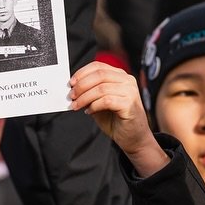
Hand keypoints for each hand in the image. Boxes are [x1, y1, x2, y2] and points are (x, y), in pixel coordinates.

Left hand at [67, 61, 167, 175]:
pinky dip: (94, 106)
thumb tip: (73, 89)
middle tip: (72, 96)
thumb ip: (90, 93)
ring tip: (77, 106)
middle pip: (99, 75)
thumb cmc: (117, 120)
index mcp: (120, 76)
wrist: (133, 137)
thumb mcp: (100, 102)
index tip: (71, 83)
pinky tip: (89, 112)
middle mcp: (127, 81)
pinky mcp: (130, 104)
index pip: (98, 66)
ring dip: (84, 97)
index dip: (82, 73)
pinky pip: (106, 101)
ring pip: (101, 88)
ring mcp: (130, 92)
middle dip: (81, 85)